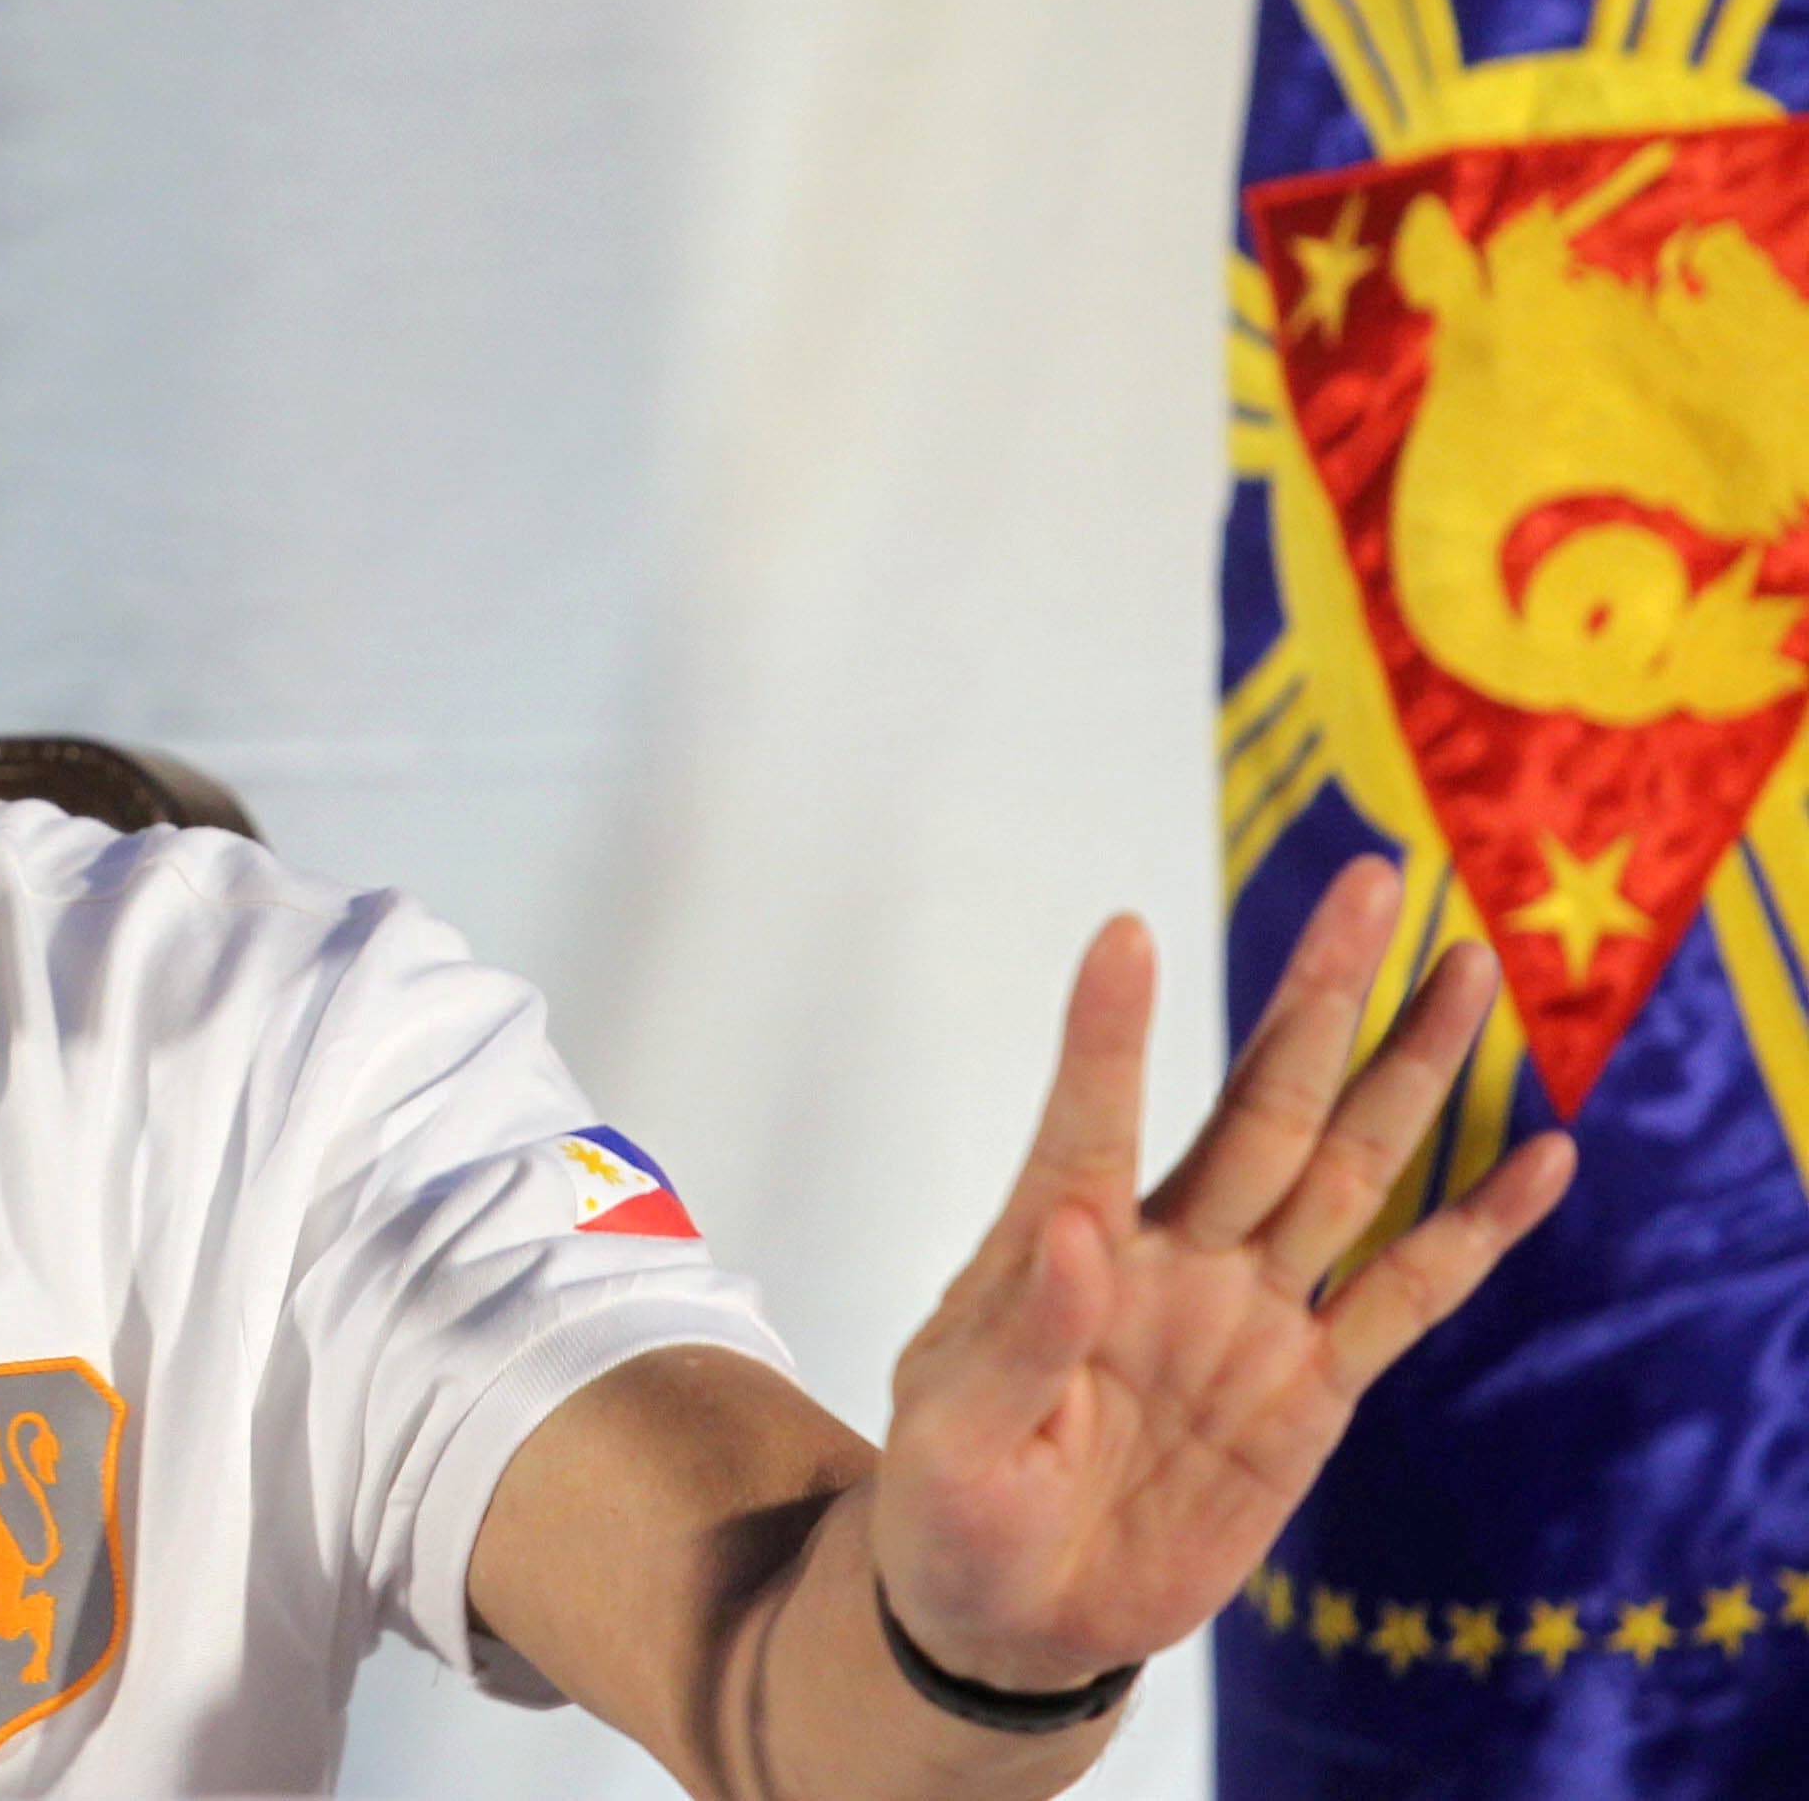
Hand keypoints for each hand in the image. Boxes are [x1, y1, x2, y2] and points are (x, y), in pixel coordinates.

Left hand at [870, 857, 1575, 1691]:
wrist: (1013, 1612)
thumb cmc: (953, 1505)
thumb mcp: (953, 1434)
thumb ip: (1021, 1338)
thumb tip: (1078, 1235)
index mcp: (1056, 1246)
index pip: (1086, 1122)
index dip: (1108, 1036)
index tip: (1124, 933)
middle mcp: (1166, 1253)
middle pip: (1259, 1102)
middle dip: (1315, 993)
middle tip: (1370, 878)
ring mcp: (1247, 1311)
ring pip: (1344, 1166)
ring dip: (1406, 1070)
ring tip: (1466, 966)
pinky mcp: (1312, 1389)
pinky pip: (1407, 1296)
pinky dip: (1474, 1231)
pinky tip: (1538, 1156)